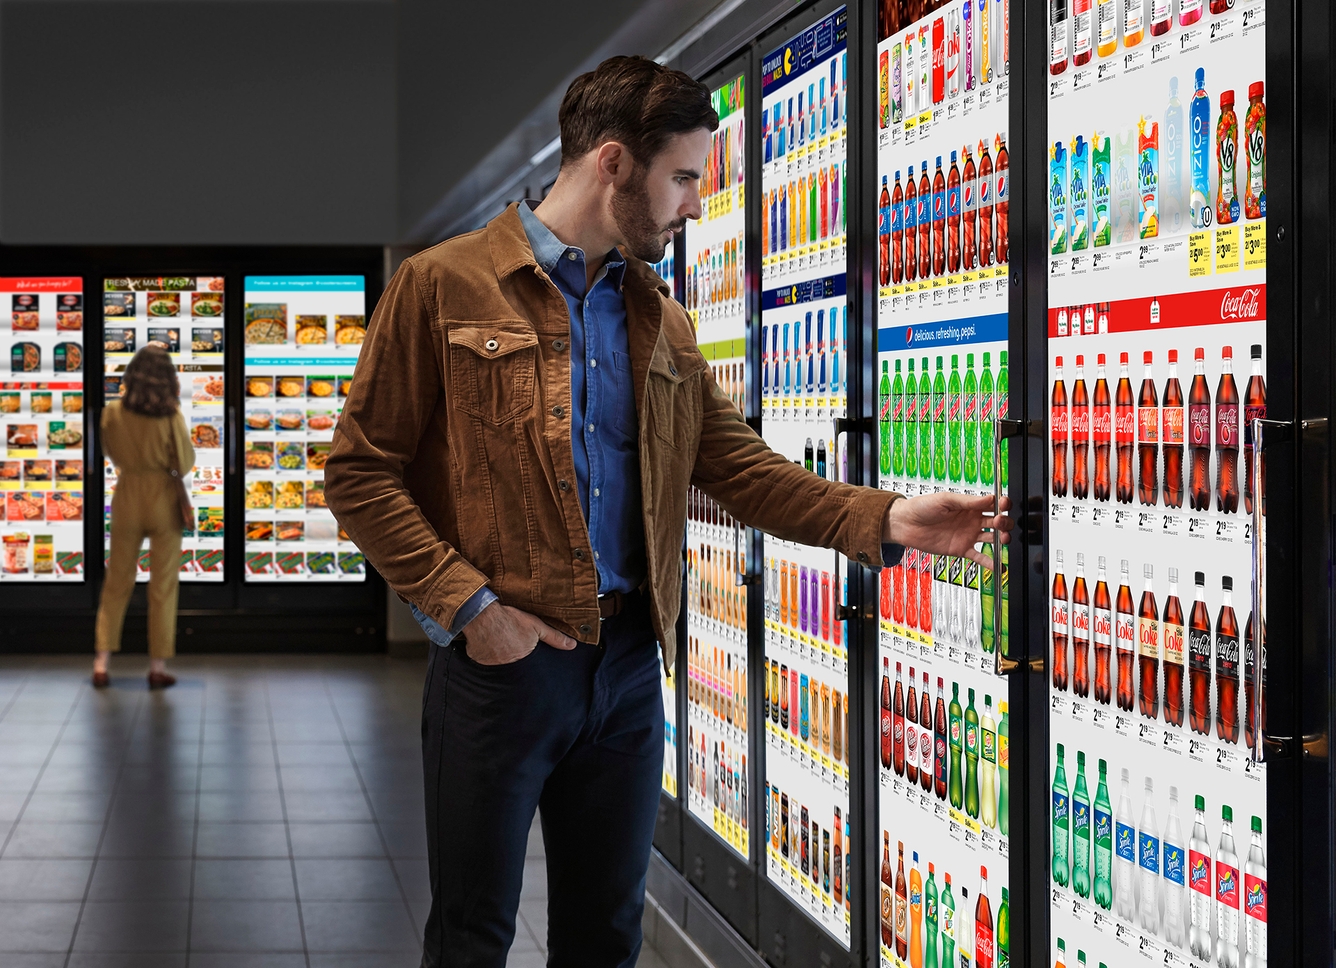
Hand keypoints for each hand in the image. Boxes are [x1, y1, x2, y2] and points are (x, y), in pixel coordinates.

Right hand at [459, 602, 577, 665]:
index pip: (527, 662)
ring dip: (497, 655)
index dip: (524, 654)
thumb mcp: (536, 626)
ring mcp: (490, 663)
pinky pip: (481, 658)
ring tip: (497, 642)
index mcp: (523, 658)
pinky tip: (485, 642)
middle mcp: (507, 664)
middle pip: (511, 662)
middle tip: (508, 643)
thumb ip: (555, 638)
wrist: (483, 615)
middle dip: (511, 655)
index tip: (520, 646)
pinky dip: (483, 653)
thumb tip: (572, 646)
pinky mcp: (476, 659)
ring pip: (496, 662)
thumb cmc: (510, 619)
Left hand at [883, 492, 1012, 569]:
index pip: (992, 504)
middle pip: (997, 522)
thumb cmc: (922, 507)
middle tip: (1000, 523)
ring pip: (992, 538)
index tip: (1005, 505)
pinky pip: (979, 557)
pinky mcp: (961, 549)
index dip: (1002, 505)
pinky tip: (999, 566)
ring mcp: (968, 535)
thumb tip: (988, 499)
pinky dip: (990, 562)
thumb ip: (967, 501)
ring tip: (1004, 540)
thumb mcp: (945, 499)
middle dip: (1004, 522)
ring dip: (1002, 539)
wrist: (906, 524)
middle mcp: (972, 520)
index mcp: (969, 505)